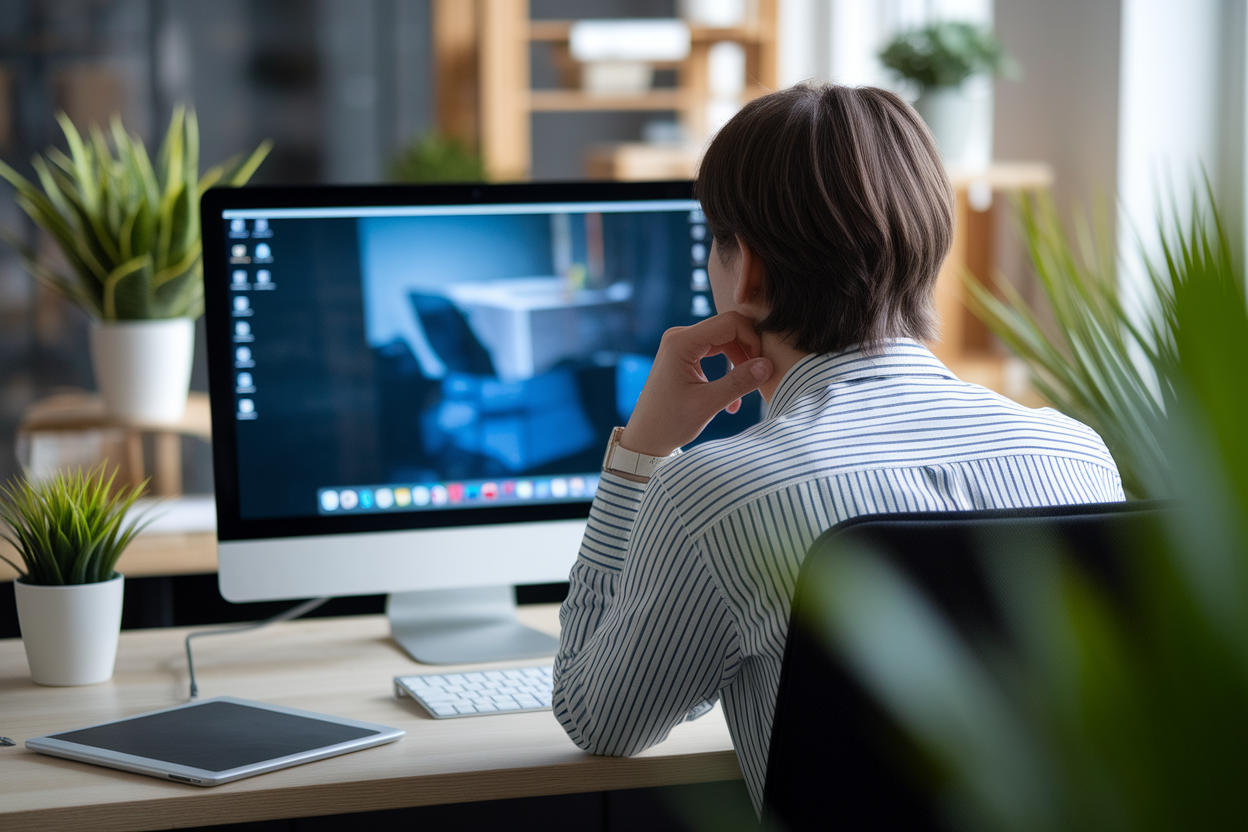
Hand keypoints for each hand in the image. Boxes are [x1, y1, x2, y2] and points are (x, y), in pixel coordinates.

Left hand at [620, 312, 772, 456]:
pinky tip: (732, 399)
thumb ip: (739, 382)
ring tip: (745, 392)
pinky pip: (715, 351)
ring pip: (724, 340)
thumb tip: (768, 365)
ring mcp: (680, 344)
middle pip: (728, 329)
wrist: (645, 438)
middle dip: (748, 351)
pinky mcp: (683, 355)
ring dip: (739, 363)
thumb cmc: (670, 423)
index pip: (730, 323)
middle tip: (758, 378)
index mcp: (681, 342)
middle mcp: (679, 336)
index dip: (752, 339)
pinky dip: (727, 369)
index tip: (762, 366)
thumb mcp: (708, 404)